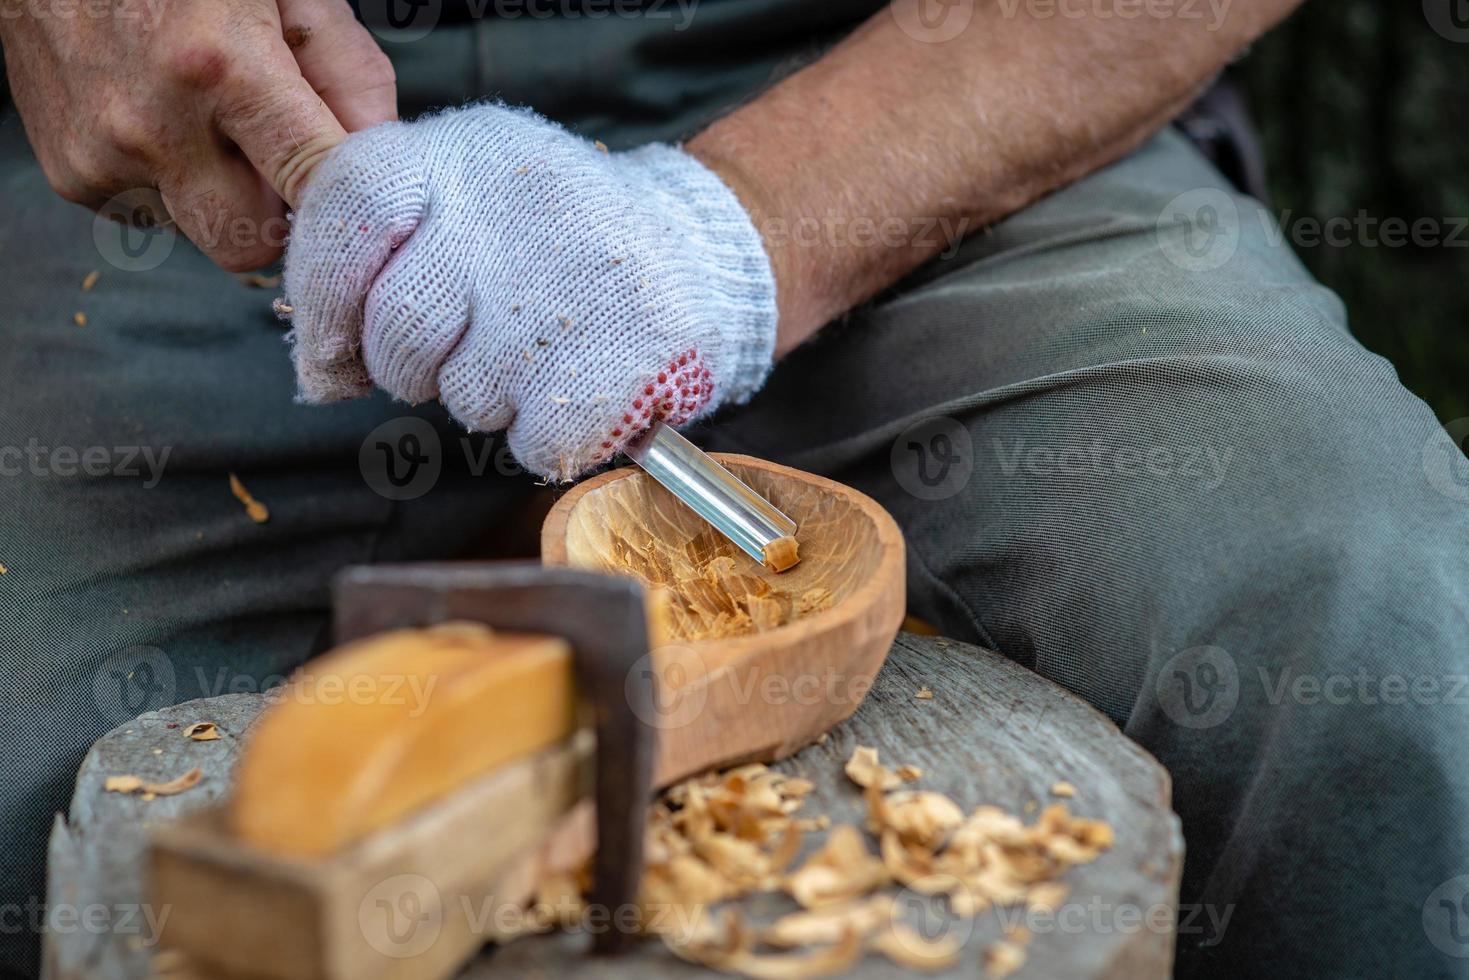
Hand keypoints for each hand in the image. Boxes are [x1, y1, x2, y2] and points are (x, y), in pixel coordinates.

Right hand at [0, 0, 394, 269]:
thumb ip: (349, 77)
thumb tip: (384, 160)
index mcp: (222, 69)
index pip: (314, 187)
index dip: (352, 207)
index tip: (373, 212)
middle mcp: (155, 126)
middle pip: (253, 245)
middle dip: (280, 215)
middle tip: (284, 158)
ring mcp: (103, 158)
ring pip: (203, 232)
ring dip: (224, 194)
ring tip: (209, 114)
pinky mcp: (71, 174)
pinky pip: (153, 211)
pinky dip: (172, 179)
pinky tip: (163, 115)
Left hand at [282, 104, 777, 481]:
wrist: (696, 255)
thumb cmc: (552, 242)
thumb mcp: (466, 198)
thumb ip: (381, 254)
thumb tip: (320, 369)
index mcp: (463, 156)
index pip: (351, 209)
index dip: (324, 295)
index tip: (333, 349)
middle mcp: (515, 209)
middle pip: (400, 328)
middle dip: (410, 367)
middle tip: (458, 351)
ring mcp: (575, 284)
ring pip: (466, 396)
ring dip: (486, 399)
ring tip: (537, 354)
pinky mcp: (624, 358)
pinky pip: (534, 440)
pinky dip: (545, 435)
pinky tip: (577, 389)